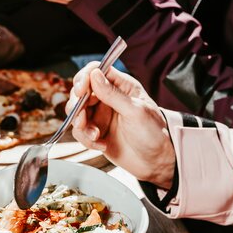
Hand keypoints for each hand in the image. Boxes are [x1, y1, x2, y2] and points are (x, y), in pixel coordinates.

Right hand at [72, 65, 175, 189]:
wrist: (156, 162)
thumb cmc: (154, 133)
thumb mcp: (135, 111)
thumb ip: (113, 94)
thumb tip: (95, 74)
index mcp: (122, 86)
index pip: (97, 70)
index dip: (85, 77)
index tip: (81, 90)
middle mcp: (109, 97)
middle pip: (81, 91)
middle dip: (78, 105)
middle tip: (82, 119)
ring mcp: (102, 115)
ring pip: (77, 112)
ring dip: (81, 125)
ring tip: (95, 135)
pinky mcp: (97, 131)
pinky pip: (80, 131)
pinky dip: (86, 139)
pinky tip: (101, 145)